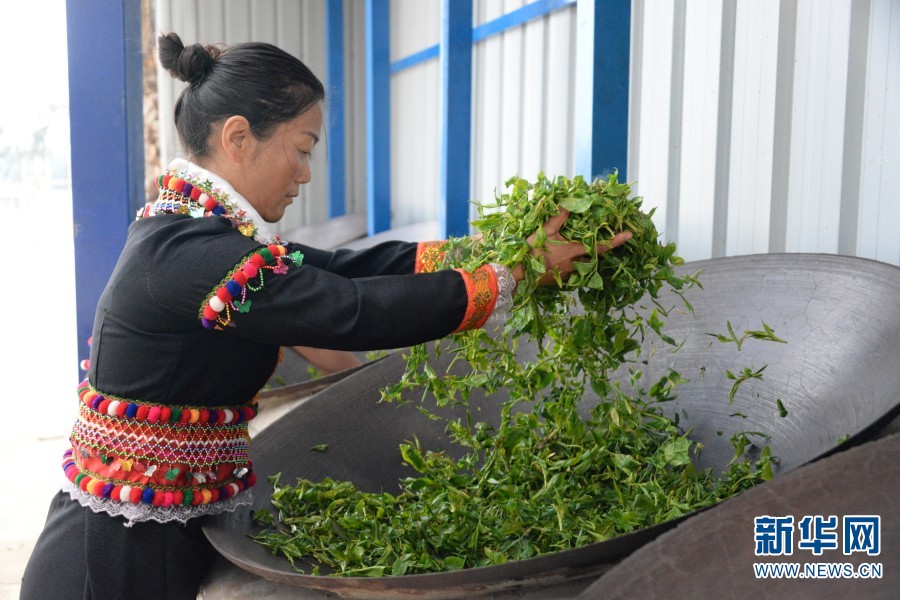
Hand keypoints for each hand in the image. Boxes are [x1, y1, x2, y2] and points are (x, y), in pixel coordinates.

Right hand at [511, 209, 631, 284]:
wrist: (517, 274)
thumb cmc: (532, 252)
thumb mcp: (545, 231)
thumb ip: (559, 216)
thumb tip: (571, 201)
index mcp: (574, 251)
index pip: (601, 246)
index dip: (617, 240)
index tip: (630, 235)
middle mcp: (575, 264)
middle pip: (592, 256)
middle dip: (596, 248)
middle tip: (596, 239)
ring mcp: (568, 274)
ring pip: (581, 264)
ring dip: (580, 256)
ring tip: (571, 248)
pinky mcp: (559, 280)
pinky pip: (570, 271)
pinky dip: (569, 263)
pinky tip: (559, 259)